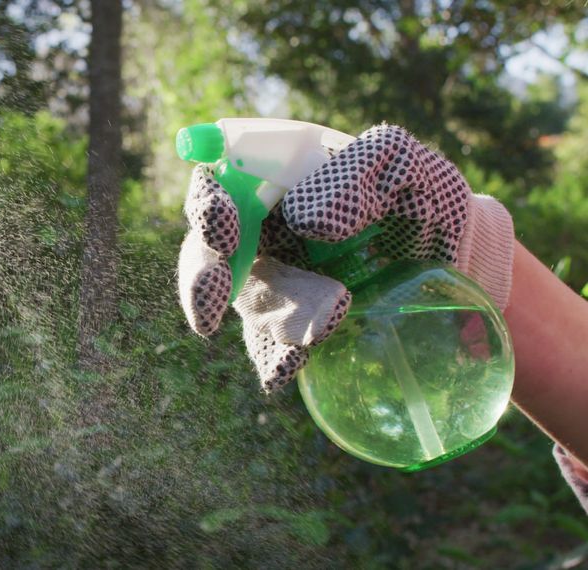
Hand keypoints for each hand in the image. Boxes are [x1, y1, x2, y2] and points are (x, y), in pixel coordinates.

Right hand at [178, 124, 514, 391]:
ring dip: (277, 313)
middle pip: (207, 251)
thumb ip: (356, 171)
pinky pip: (267, 349)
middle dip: (205, 276)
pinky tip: (287, 367)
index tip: (224, 226)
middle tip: (217, 295)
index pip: (217, 182)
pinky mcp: (292, 328)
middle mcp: (258, 230)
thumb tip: (305, 218)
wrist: (458, 261)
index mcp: (271, 175)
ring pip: (248, 302)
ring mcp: (273, 283)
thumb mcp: (402, 164)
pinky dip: (273, 360)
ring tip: (337, 311)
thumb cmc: (421, 195)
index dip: (207, 204)